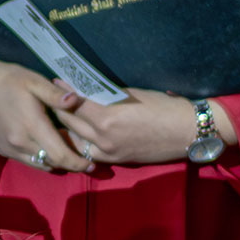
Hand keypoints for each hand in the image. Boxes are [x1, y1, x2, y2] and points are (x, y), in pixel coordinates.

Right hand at [0, 40, 88, 171]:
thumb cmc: (10, 80)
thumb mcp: (35, 81)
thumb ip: (56, 95)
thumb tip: (76, 101)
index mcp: (31, 126)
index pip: (60, 155)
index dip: (78, 163)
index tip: (92, 165)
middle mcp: (19, 143)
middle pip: (52, 163)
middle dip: (70, 165)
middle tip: (85, 162)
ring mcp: (8, 149)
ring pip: (39, 165)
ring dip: (55, 163)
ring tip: (67, 155)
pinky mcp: (1, 150)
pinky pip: (26, 161)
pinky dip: (40, 158)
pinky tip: (46, 147)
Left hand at [53, 85, 239, 165]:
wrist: (187, 132)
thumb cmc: (164, 107)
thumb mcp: (132, 94)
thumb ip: (106, 94)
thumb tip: (87, 88)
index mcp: (106, 116)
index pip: (73, 102)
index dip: (63, 90)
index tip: (57, 80)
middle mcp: (102, 137)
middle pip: (68, 121)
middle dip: (59, 107)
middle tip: (52, 95)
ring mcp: (106, 151)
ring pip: (74, 139)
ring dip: (66, 127)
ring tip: (60, 114)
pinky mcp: (114, 160)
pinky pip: (86, 152)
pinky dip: (78, 142)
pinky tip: (75, 134)